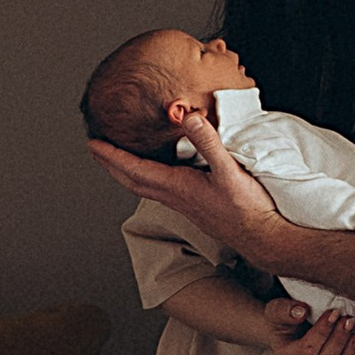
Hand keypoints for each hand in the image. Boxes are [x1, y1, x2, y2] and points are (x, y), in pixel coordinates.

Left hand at [88, 112, 290, 264]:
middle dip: (111, 164)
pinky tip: (157, 173)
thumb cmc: (246, 208)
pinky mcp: (195, 206)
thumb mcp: (228, 170)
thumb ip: (208, 142)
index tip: (93, 144)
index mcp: (177, 186)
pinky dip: (147, 177)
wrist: (261, 237)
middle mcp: (175, 197)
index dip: (112, 156)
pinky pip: (160, 189)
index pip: (134, 169)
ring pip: (144, 186)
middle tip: (95, 150)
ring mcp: (184, 203)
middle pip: (132, 181)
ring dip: (127, 172)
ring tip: (118, 159)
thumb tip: (187, 117)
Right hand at [278, 304, 354, 354]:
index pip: (307, 349)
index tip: (334, 312)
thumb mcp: (276, 311)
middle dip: (339, 340)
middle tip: (349, 320)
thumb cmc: (283, 320)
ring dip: (350, 352)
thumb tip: (301, 311)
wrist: (288, 332)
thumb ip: (284, 310)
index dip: (323, 331)